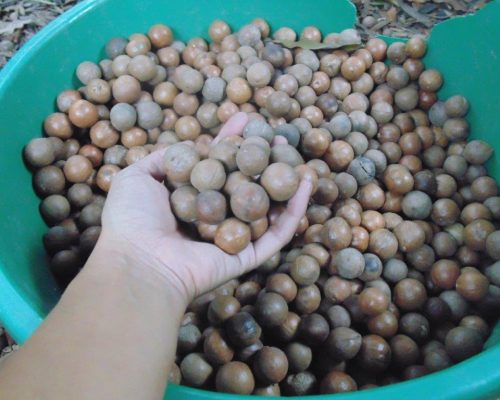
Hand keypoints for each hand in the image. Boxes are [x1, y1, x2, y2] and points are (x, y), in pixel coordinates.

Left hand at [98, 112, 312, 304]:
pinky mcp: (247, 256)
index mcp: (191, 199)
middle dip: (262, 160)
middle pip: (246, 184)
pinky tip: (307, 184)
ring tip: (299, 159)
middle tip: (278, 138)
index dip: (232, 143)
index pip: (218, 166)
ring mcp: (233, 237)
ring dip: (284, 184)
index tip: (245, 121)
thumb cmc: (132, 220)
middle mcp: (214, 217)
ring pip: (267, 208)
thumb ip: (161, 159)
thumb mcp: (136, 177)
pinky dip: (295, 211)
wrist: (139, 262)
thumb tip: (187, 148)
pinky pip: (278, 233)